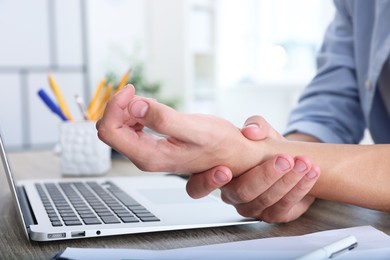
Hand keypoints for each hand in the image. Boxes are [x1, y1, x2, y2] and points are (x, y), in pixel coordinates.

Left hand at [96, 86, 267, 173]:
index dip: (115, 106)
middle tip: (136, 91)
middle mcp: (145, 158)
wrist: (233, 156)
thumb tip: (135, 105)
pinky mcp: (153, 146)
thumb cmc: (220, 144)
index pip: (110, 131)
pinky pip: (130, 129)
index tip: (131, 91)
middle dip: (118, 107)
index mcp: (150, 156)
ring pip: (118, 129)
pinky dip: (134, 114)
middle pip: (110, 130)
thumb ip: (163, 119)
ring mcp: (148, 153)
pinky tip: (148, 108)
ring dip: (125, 109)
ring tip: (144, 100)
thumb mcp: (195, 129)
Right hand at [186, 116, 319, 222]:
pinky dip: (301, 189)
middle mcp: (231, 195)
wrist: (288, 157)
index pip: (198, 187)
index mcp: (217, 175)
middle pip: (241, 193)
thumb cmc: (264, 146)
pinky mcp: (272, 215)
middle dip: (265, 176)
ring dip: (288, 181)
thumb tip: (251, 132)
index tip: (225, 170)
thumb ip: (255, 126)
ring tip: (303, 163)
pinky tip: (311, 173)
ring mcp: (251, 208)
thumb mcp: (259, 130)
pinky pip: (285, 208)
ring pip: (266, 201)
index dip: (208, 182)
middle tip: (284, 159)